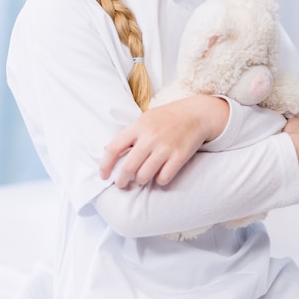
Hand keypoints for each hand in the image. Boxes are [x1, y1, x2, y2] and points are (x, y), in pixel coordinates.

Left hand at [100, 95, 228, 188]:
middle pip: (128, 167)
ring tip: (142, 178)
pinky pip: (163, 178)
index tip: (103, 176)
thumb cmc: (167, 117)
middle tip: (121, 184)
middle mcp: (150, 137)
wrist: (196, 114)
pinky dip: (159, 180)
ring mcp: (165, 147)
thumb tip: (105, 149)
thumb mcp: (144, 119)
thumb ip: (128, 134)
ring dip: (140, 181)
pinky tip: (160, 175)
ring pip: (144, 176)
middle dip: (121, 181)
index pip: (114, 148)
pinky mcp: (179, 156)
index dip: (105, 165)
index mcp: (138, 127)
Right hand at [283, 116, 298, 195]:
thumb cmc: (297, 138)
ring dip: (297, 169)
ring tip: (283, 164)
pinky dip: (291, 179)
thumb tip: (293, 120)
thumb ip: (298, 122)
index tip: (298, 141)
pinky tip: (282, 174)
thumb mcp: (297, 120)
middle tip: (289, 153)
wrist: (292, 158)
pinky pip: (297, 183)